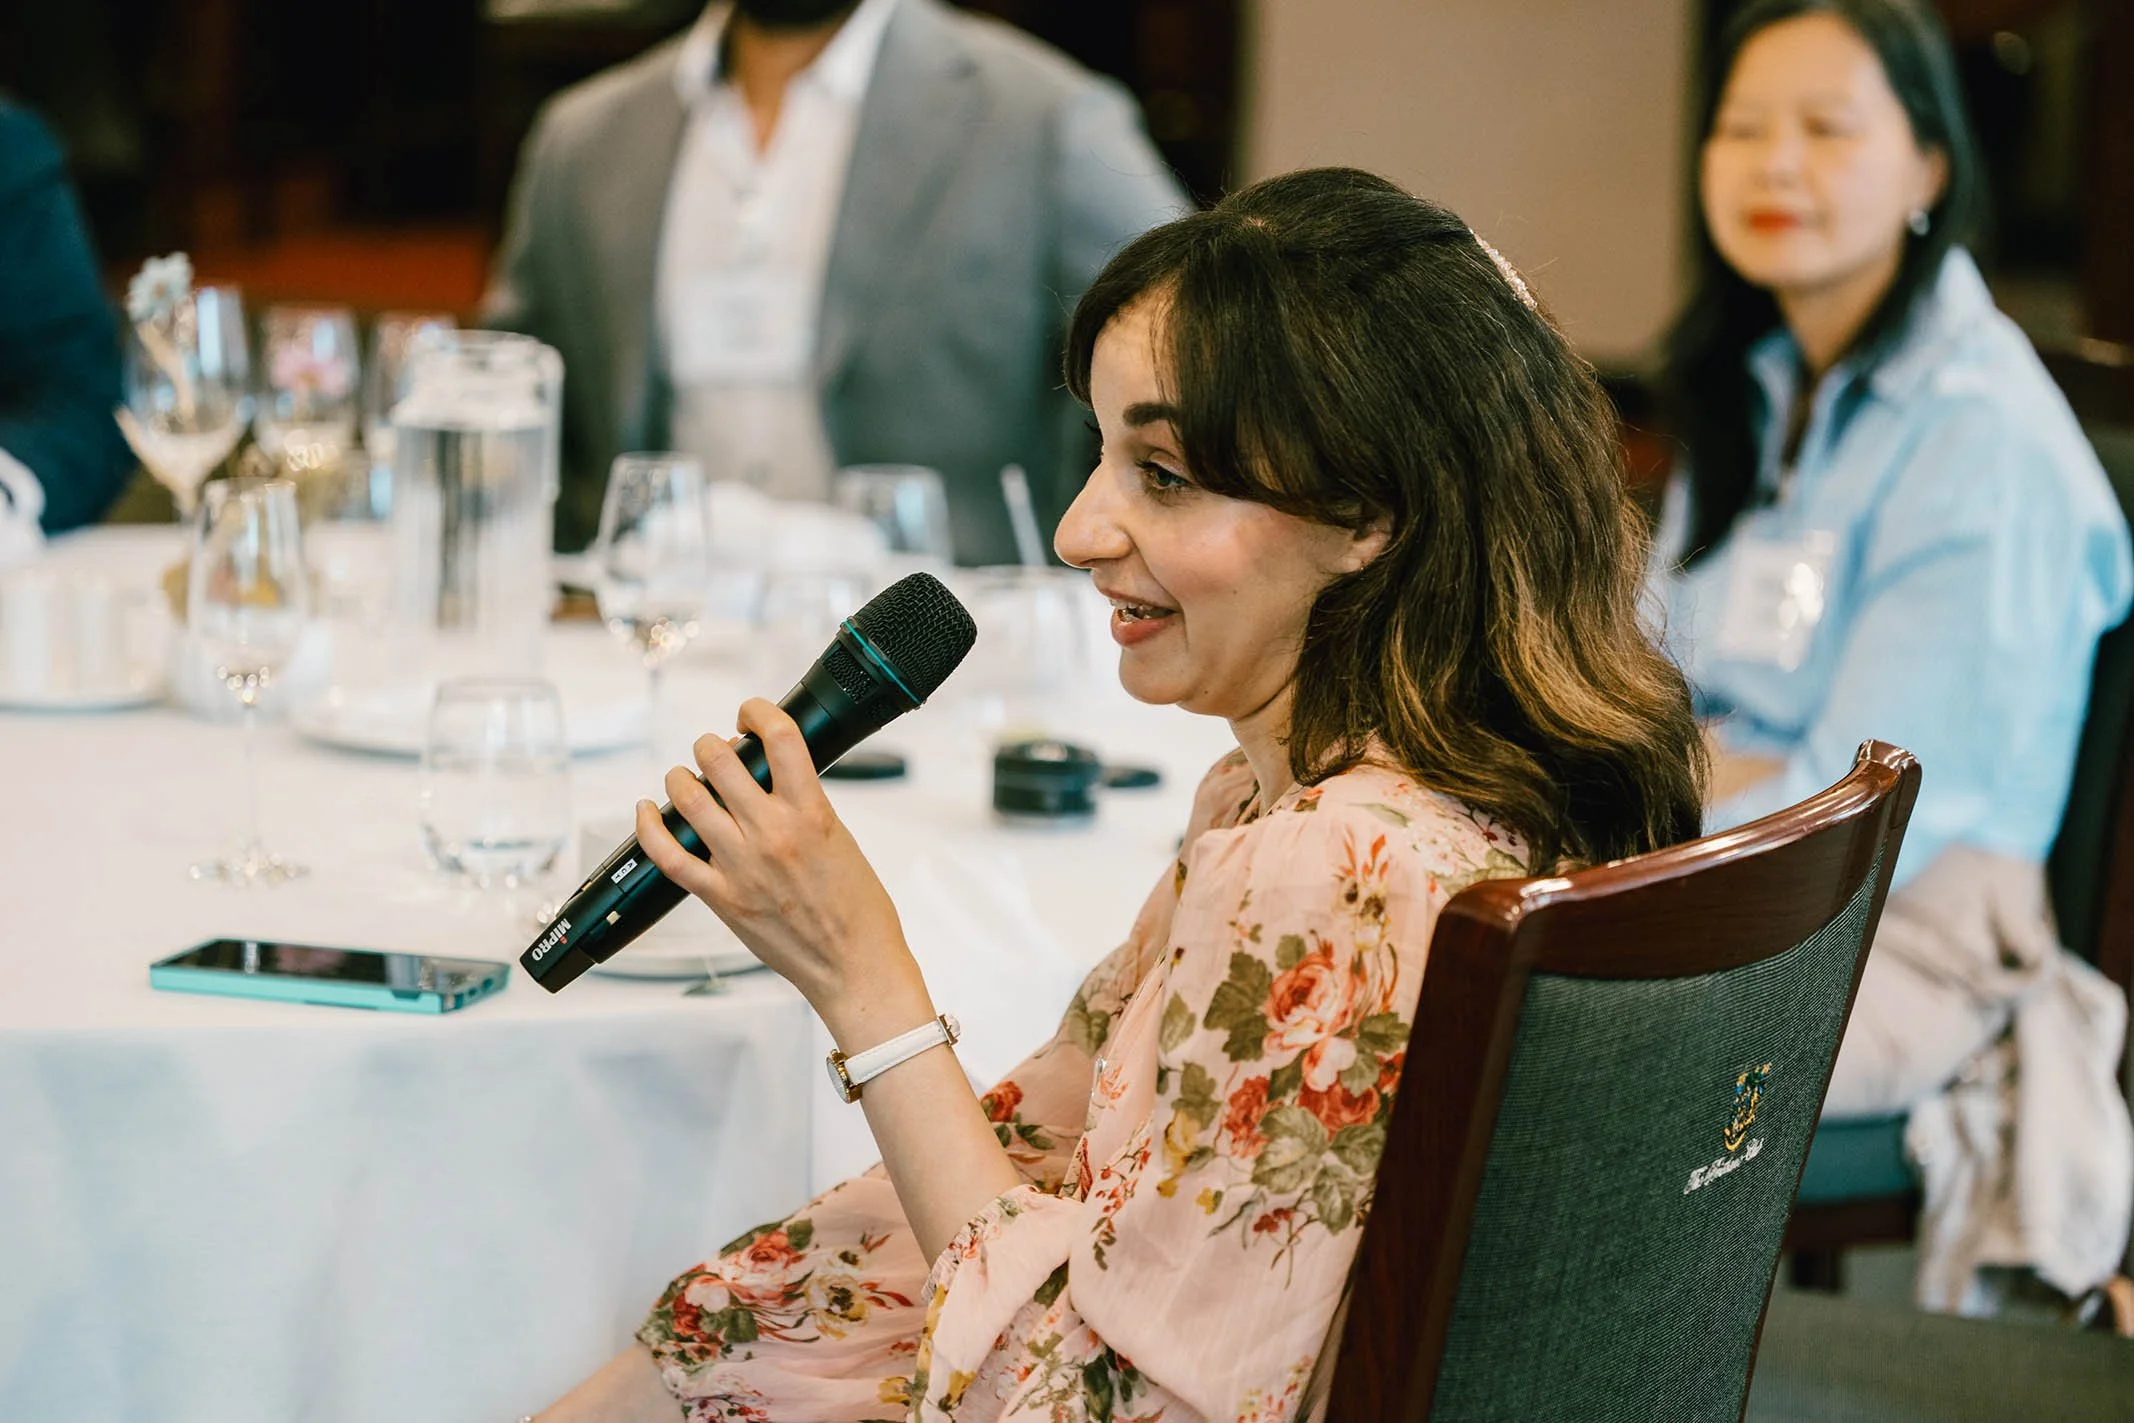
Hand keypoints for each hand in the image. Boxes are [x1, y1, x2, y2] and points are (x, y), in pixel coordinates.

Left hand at [634, 698, 928, 1036]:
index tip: (750, 714)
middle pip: (719, 759)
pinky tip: (647, 812)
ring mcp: (741, 864)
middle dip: (711, 745)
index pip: (779, 737)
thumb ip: (806, 807)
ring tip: (685, 778)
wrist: (856, 966)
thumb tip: (774, 782)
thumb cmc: (860, 912)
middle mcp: (771, 832)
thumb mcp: (841, 839)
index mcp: (811, 812)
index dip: (757, 711)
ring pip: (688, 797)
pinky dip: (649, 826)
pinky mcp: (720, 897)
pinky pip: (667, 854)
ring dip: (680, 777)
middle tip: (715, 750)